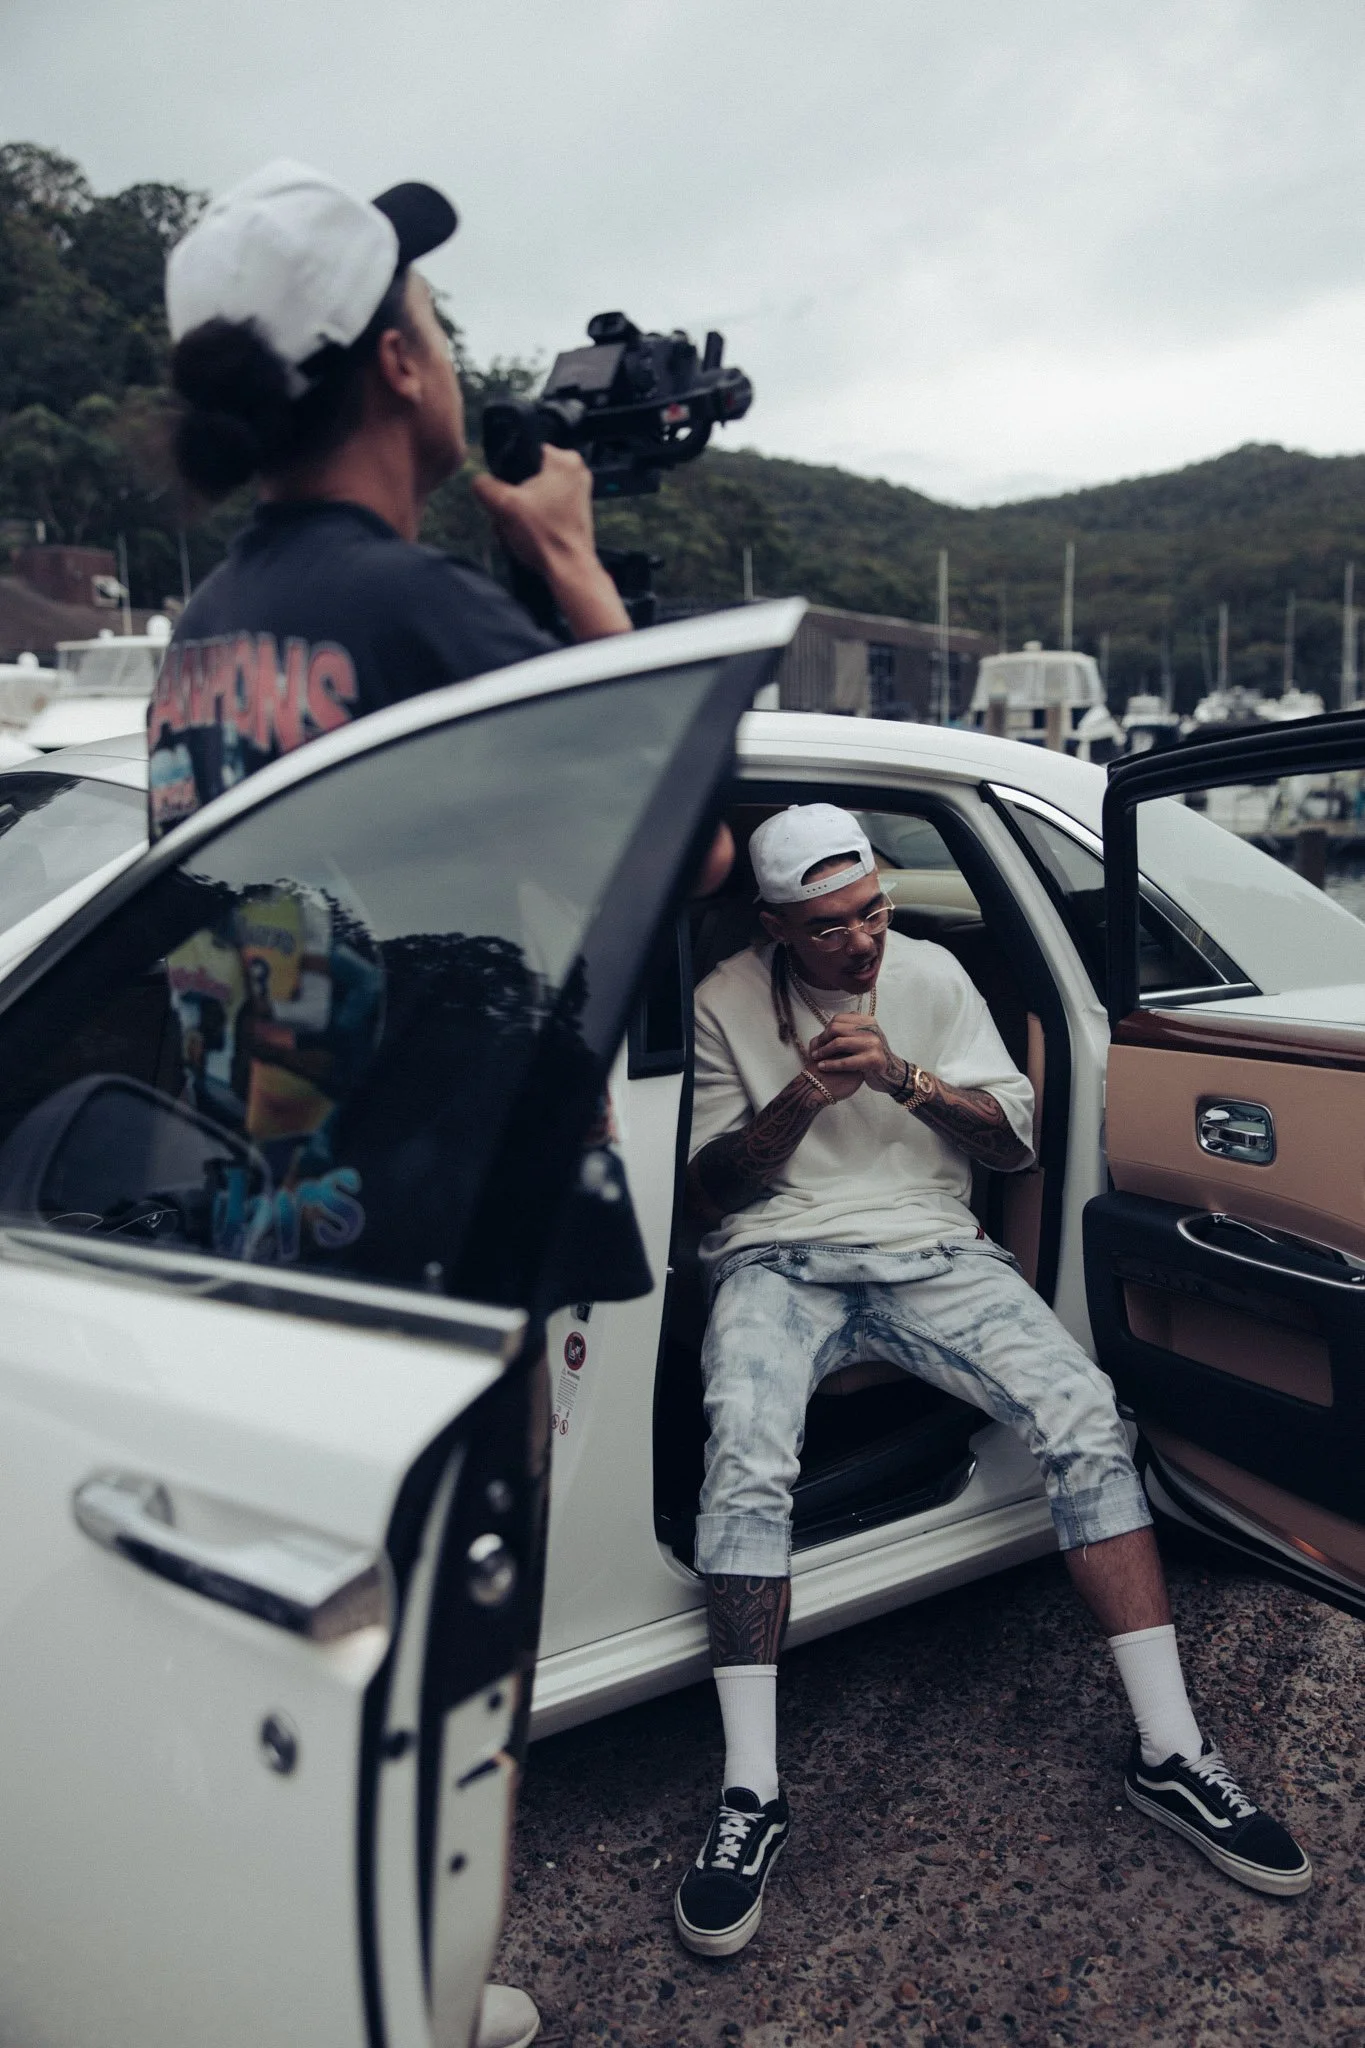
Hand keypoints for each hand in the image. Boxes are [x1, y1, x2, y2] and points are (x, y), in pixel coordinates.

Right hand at [472, 446, 630, 640]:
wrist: (568, 569)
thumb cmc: (544, 537)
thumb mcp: (504, 506)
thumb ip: (485, 486)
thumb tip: (479, 481)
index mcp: (564, 459)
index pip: (522, 453)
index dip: (507, 475)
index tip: (506, 495)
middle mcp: (576, 470)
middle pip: (527, 476)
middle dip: (513, 498)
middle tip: (510, 516)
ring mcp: (579, 491)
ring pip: (534, 494)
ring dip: (521, 511)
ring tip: (518, 528)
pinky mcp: (576, 510)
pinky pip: (545, 507)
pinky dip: (534, 519)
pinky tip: (528, 534)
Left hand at [807, 1013, 903, 1096]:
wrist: (892, 1074)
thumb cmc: (872, 1056)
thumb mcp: (865, 1037)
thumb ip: (851, 1029)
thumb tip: (828, 1025)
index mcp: (868, 1021)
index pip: (839, 1019)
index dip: (826, 1029)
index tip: (820, 1039)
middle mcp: (871, 1029)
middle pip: (836, 1028)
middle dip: (822, 1039)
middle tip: (816, 1050)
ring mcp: (873, 1044)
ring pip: (838, 1043)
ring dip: (823, 1051)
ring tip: (815, 1057)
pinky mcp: (872, 1060)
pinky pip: (845, 1061)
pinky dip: (831, 1064)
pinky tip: (822, 1067)